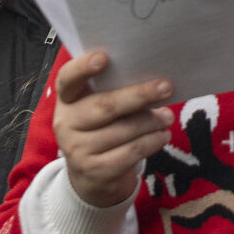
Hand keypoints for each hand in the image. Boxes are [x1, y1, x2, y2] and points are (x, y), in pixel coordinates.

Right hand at [53, 50, 173, 207]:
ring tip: (168, 116)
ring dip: (150, 122)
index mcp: (67, 98)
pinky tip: (162, 136)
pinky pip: (129, 153)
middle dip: (139, 95)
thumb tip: (153, 77)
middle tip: (166, 87)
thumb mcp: (96, 106)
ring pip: (122, 131)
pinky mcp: (95, 171)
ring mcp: (78, 150)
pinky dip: (151, 142)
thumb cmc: (101, 127)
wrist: (90, 175)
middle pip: (105, 106)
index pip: (67, 78)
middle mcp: (66, 123)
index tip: (103, 57)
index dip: (83, 67)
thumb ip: (113, 89)